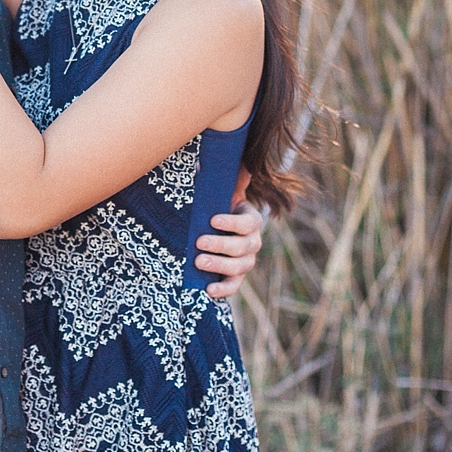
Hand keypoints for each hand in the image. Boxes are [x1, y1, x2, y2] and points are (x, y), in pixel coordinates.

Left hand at [195, 168, 262, 297]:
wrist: (215, 228)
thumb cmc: (215, 207)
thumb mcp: (217, 192)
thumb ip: (219, 178)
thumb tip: (209, 161)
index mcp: (251, 219)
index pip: (248, 222)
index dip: (232, 222)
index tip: (212, 219)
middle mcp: (253, 242)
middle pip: (243, 246)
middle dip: (221, 244)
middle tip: (200, 242)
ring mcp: (246, 261)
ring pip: (239, 267)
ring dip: (219, 265)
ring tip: (198, 262)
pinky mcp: (235, 277)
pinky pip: (234, 286)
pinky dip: (223, 290)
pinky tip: (208, 290)